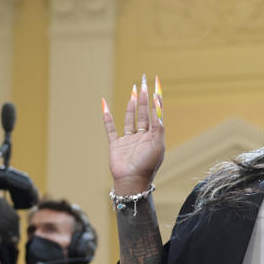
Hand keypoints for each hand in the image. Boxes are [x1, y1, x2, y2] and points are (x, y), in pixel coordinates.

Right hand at [103, 74, 164, 194]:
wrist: (131, 181)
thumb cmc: (147, 165)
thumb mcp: (158, 145)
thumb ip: (158, 127)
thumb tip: (158, 109)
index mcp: (154, 137)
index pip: (155, 115)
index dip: (155, 101)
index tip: (156, 87)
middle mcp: (142, 137)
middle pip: (143, 113)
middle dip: (143, 98)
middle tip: (143, 82)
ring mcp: (128, 141)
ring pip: (130, 119)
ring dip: (131, 106)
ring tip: (133, 91)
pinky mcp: (115, 145)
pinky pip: (110, 128)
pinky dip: (107, 116)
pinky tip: (105, 104)